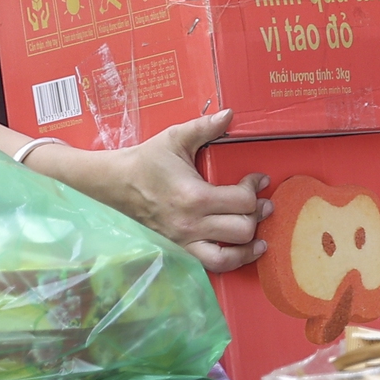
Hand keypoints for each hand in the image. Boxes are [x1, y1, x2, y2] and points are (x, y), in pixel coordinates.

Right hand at [38, 110, 271, 274]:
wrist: (115, 184)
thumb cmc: (147, 160)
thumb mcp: (175, 138)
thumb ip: (205, 126)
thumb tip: (230, 114)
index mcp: (195, 196)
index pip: (242, 200)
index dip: (255, 188)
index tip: (258, 179)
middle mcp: (192, 224)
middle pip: (242, 229)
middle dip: (257, 215)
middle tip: (264, 204)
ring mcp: (186, 241)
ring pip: (230, 256)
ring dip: (249, 247)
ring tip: (260, 237)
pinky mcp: (180, 250)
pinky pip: (212, 265)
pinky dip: (231, 261)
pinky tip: (241, 252)